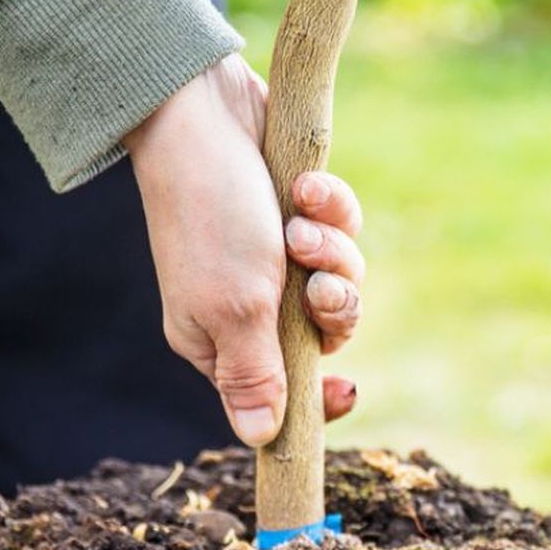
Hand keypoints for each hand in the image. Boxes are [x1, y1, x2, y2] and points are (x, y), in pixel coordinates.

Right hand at [124, 56, 363, 446]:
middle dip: (333, 305)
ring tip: (300, 220)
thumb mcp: (237, 310)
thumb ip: (256, 377)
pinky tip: (305, 184)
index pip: (278, 394)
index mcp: (218, 340)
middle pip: (323, 334)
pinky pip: (339, 226)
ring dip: (331, 249)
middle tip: (315, 281)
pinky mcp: (293, 208)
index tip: (351, 393)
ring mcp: (271, 254)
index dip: (318, 399)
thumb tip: (260, 439)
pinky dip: (329, 207)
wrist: (199, 110)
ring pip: (339, 276)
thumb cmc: (212, 216)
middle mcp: (246, 303)